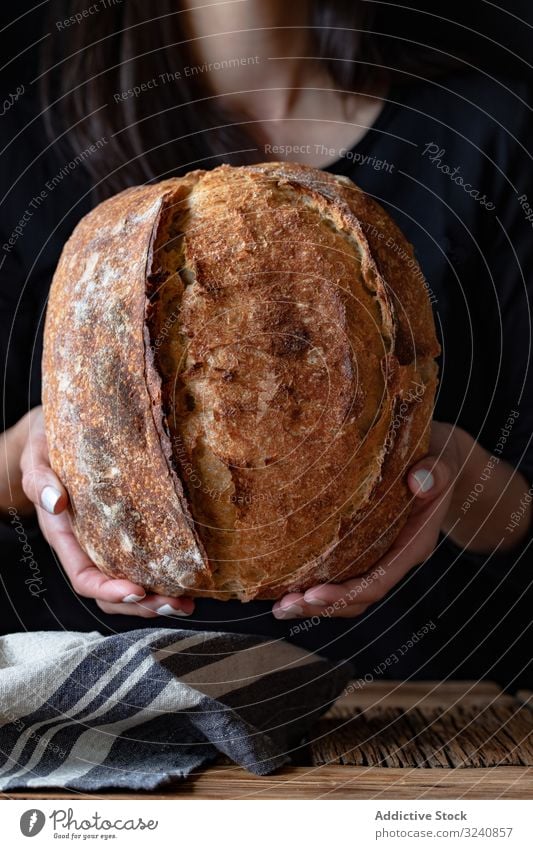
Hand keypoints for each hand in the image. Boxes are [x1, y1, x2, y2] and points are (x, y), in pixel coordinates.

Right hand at [18, 407, 193, 617]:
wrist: (61, 427)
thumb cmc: (47, 443)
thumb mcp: (37, 457)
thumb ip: (40, 480)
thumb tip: (55, 502)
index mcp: (65, 536)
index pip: (85, 578)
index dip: (108, 591)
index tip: (136, 591)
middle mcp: (88, 544)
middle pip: (112, 590)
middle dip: (142, 604)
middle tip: (175, 604)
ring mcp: (109, 538)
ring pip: (131, 581)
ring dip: (157, 598)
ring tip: (186, 603)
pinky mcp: (130, 526)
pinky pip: (145, 557)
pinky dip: (165, 572)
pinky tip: (188, 576)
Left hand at [273, 421, 463, 619]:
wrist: (438, 458)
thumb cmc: (438, 460)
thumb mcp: (441, 463)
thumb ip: (436, 473)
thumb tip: (419, 479)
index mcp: (412, 545)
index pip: (379, 581)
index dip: (347, 592)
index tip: (314, 594)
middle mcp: (394, 557)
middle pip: (358, 597)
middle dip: (321, 607)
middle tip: (284, 607)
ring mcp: (378, 554)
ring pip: (347, 590)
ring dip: (314, 603)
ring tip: (279, 607)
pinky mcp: (363, 545)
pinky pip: (340, 572)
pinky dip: (314, 581)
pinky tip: (286, 582)